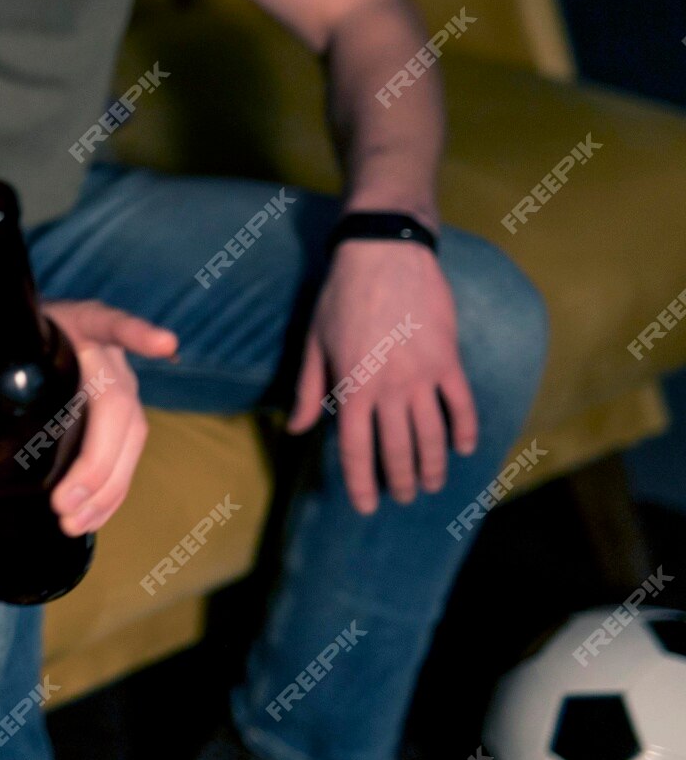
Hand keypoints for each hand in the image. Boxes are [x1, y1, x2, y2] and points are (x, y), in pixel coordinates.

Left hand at [0, 299, 177, 535]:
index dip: (136, 332)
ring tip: (72, 523)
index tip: (165, 345)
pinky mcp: (113, 417)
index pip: (107, 321)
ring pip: (131, 435)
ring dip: (109, 485)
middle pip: (117, 403)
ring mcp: (114, 383)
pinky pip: (127, 454)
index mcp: (65, 323)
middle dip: (97, 461)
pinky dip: (113, 489)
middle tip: (61, 506)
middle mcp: (101, 351)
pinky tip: (93, 518)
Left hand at [287, 239, 477, 513]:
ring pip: (432, 435)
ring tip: (431, 484)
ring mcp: (422, 375)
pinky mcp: (448, 358)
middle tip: (404, 497)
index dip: (360, 482)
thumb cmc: (340, 295)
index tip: (366, 506)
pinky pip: (461, 404)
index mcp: (351, 386)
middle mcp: (388, 388)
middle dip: (400, 480)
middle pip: (397, 449)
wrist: (383, 252)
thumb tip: (296, 429)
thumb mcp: (314, 341)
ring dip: (433, 465)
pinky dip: (464, 430)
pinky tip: (463, 448)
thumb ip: (307, 389)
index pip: (355, 449)